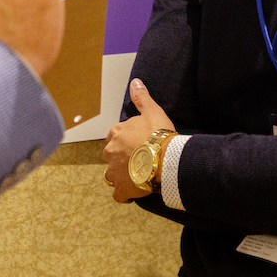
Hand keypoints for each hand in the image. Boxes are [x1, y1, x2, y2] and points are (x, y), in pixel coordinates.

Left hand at [103, 79, 175, 202]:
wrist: (165, 159)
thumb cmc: (159, 135)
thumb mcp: (152, 111)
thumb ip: (141, 98)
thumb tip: (135, 82)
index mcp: (116, 133)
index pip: (115, 136)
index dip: (127, 140)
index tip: (139, 143)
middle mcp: (111, 152)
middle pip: (113, 155)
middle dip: (123, 157)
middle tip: (140, 159)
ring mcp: (114, 171)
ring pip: (113, 174)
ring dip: (122, 175)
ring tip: (138, 175)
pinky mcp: (122, 188)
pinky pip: (119, 194)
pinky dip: (124, 193)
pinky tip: (134, 192)